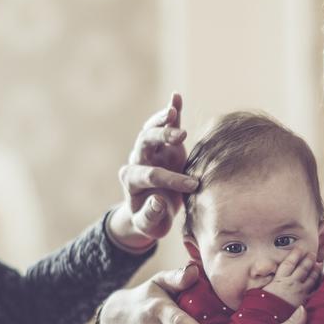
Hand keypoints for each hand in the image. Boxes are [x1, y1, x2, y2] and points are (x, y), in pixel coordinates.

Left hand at [107, 93, 198, 250]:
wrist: (152, 213)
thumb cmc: (151, 221)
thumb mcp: (149, 226)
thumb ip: (150, 216)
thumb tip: (156, 201)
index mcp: (131, 180)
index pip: (150, 174)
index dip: (171, 179)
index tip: (192, 186)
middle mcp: (138, 160)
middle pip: (145, 143)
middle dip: (161, 138)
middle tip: (181, 137)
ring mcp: (151, 151)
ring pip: (152, 130)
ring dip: (163, 121)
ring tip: (173, 113)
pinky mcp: (164, 146)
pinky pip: (165, 125)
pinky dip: (171, 111)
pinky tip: (176, 96)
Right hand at [261, 251, 319, 306]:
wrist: (268, 319)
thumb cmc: (261, 305)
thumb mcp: (259, 289)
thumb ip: (265, 280)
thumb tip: (266, 273)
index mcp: (280, 279)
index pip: (289, 263)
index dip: (295, 254)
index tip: (300, 247)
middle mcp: (291, 283)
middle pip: (302, 268)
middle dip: (308, 259)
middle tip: (312, 253)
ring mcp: (299, 292)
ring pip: (310, 277)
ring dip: (315, 269)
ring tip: (318, 264)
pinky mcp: (304, 301)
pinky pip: (313, 290)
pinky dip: (317, 284)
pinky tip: (320, 280)